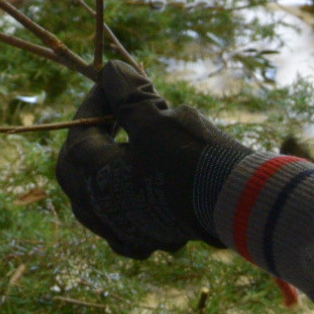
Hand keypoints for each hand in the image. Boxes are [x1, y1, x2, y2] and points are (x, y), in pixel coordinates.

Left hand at [53, 61, 247, 259]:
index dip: (97, 100)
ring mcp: (119, 229)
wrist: (235, 205)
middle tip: (114, 112)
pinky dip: (124, 201)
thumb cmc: (190, 156)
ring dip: (105, 169)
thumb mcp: (158, 117)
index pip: (81, 127)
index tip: (114, 81)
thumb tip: (112, 71)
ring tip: (125, 146)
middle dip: (93, 135)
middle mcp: (96, 206)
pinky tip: (134, 191)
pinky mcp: (144, 242)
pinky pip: (120, 221)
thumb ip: (128, 94)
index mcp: (90, 172)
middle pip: (79, 166)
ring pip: (96, 197)